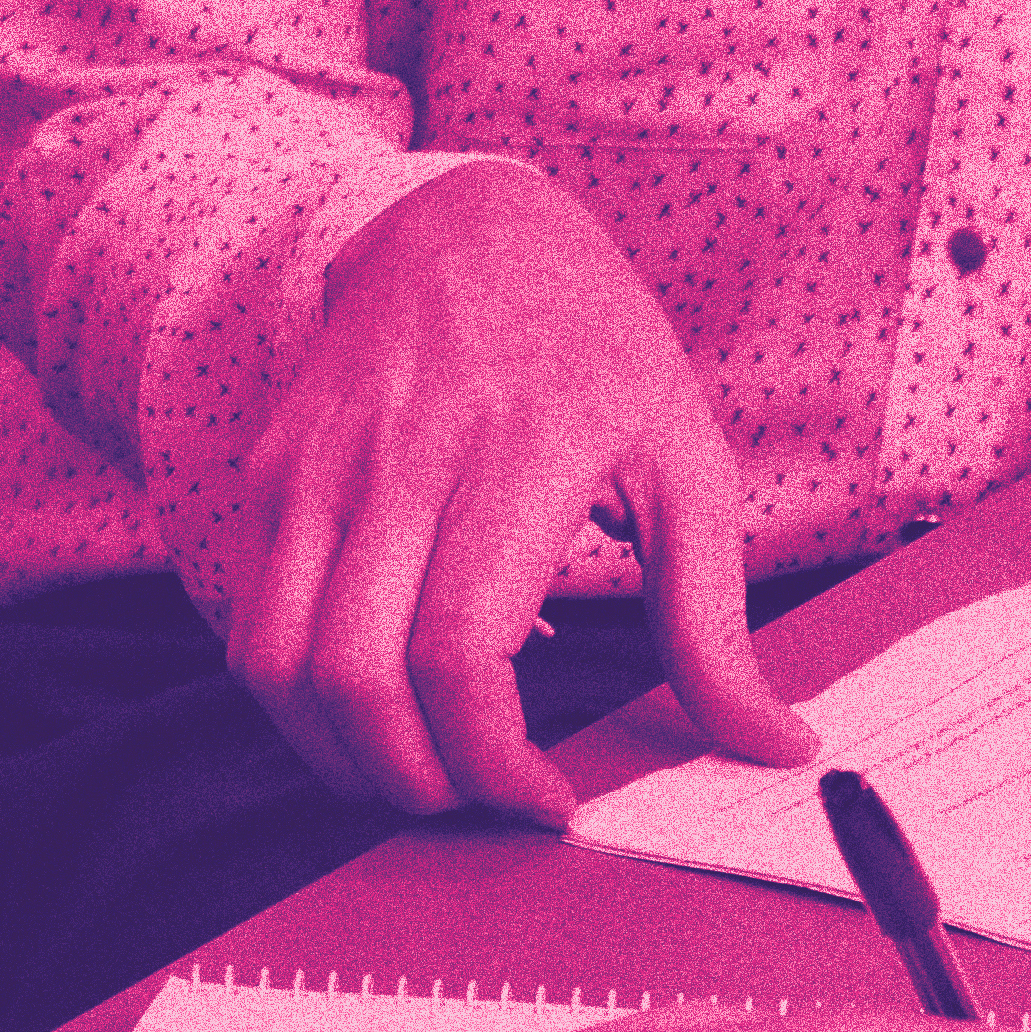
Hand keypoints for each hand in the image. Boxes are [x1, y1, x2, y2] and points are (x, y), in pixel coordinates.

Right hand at [228, 162, 820, 823]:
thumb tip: (775, 746)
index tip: (547, 802)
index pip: (459, 651)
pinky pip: (255, 626)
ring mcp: (316, 466)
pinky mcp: (269, 476)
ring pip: (277, 665)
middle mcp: (397, 459)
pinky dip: (305, 699)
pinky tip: (378, 708)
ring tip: (421, 777)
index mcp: (516, 456)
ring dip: (341, 758)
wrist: (471, 227)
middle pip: (356, 677)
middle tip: (480, 803)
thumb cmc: (595, 352)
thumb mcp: (686, 466)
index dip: (492, 761)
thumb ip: (715, 623)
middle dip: (415, 782)